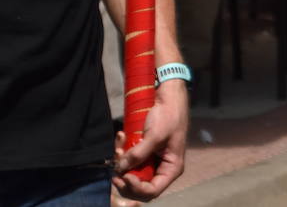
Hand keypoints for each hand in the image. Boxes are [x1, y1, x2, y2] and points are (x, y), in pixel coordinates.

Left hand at [113, 78, 187, 202]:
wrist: (169, 96)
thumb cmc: (168, 116)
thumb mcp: (154, 136)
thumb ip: (138, 155)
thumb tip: (119, 169)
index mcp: (171, 168)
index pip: (152, 191)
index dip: (136, 187)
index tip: (124, 175)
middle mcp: (162, 168)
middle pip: (140, 186)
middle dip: (125, 177)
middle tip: (114, 168)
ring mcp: (152, 160)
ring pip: (132, 172)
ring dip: (122, 162)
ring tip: (118, 147)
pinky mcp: (145, 151)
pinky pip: (131, 159)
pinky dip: (123, 151)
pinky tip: (121, 136)